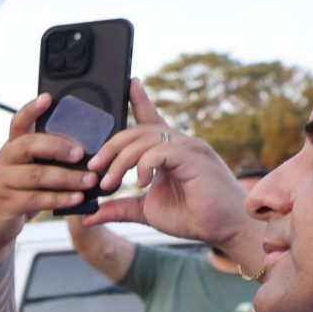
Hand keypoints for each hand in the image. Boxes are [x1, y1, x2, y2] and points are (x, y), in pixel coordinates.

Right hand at [0, 94, 93, 267]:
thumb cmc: (17, 195)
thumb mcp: (26, 173)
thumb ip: (46, 160)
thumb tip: (86, 152)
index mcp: (11, 149)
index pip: (18, 123)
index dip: (31, 109)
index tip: (47, 98)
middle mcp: (3, 161)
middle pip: (29, 145)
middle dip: (57, 147)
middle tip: (80, 152)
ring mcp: (1, 183)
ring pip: (36, 175)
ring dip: (67, 178)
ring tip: (90, 180)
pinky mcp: (4, 205)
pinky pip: (35, 199)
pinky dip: (59, 199)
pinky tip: (76, 198)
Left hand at [81, 79, 251, 252]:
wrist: (223, 227)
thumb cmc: (191, 215)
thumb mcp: (145, 211)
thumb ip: (119, 208)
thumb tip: (88, 215)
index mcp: (168, 151)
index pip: (150, 119)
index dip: (139, 99)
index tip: (128, 83)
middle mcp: (180, 143)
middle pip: (136, 131)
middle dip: (110, 148)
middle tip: (94, 168)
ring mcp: (189, 148)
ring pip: (144, 140)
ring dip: (120, 161)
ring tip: (109, 183)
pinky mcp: (194, 157)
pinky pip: (160, 151)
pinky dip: (143, 165)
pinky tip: (139, 183)